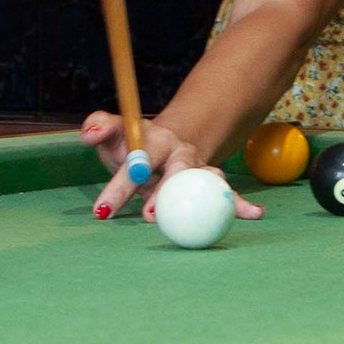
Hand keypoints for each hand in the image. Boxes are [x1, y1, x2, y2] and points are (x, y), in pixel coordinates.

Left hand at [79, 113, 262, 223]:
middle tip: (150, 216)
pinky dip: (242, 205)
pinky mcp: (209, 184)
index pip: (137, 157)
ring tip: (237, 210)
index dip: (123, 180)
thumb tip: (88, 134)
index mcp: (154, 139)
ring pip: (209, 179)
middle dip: (166, 192)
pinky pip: (228, 194)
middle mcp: (180, 153)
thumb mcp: (115, 132)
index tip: (104, 208)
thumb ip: (100, 127)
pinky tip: (255, 215)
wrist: (167, 141)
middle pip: (177, 170)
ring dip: (218, 195)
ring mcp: (198, 168)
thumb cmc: (133, 142)